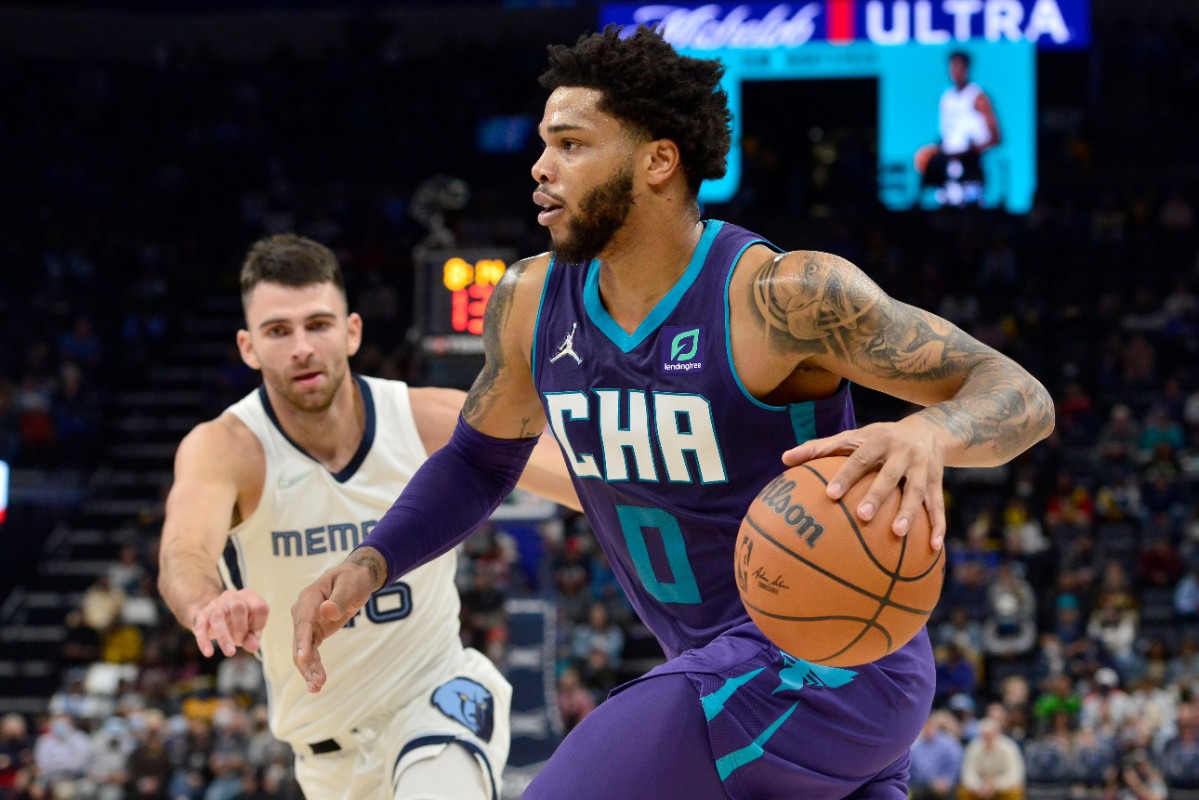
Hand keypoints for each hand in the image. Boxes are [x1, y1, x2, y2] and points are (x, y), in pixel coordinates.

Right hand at [191, 588, 269, 657]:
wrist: (215, 618)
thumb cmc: (239, 624)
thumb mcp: (250, 631)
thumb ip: (252, 639)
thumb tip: (253, 647)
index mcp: (249, 597)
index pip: (260, 607)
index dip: (259, 623)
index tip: (254, 632)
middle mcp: (233, 596)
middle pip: (238, 606)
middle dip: (241, 627)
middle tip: (240, 640)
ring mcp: (216, 604)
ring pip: (217, 616)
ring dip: (224, 637)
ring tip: (230, 653)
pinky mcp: (202, 614)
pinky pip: (201, 625)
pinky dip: (204, 640)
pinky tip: (208, 653)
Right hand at [291, 550, 382, 692]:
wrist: (355, 579)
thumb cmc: (353, 579)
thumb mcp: (350, 585)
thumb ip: (339, 599)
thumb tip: (326, 611)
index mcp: (309, 598)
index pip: (303, 621)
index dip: (302, 640)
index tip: (302, 658)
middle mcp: (303, 612)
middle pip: (299, 640)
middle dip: (306, 663)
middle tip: (316, 683)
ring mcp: (307, 623)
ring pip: (303, 650)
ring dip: (308, 669)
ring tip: (317, 688)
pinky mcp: (314, 632)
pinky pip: (310, 652)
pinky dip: (313, 666)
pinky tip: (317, 682)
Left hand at [781, 416, 947, 548]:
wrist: (929, 430)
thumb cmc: (879, 439)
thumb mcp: (853, 436)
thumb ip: (820, 448)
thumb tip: (783, 459)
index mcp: (879, 440)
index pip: (860, 458)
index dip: (846, 475)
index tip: (830, 494)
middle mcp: (903, 453)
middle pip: (890, 475)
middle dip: (878, 495)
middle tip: (862, 516)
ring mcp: (923, 469)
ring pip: (917, 492)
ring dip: (910, 513)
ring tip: (898, 533)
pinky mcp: (937, 483)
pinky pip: (937, 507)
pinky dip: (937, 526)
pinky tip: (932, 548)